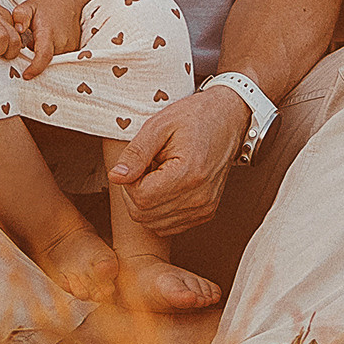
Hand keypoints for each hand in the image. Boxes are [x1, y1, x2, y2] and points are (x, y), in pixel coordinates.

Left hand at [9, 0, 87, 79]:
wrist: (67, 0)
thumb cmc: (44, 6)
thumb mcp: (28, 6)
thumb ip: (20, 16)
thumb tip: (19, 30)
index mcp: (48, 33)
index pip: (44, 56)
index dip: (35, 68)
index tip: (26, 75)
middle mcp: (62, 42)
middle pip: (47, 62)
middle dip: (36, 63)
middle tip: (29, 51)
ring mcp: (71, 47)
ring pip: (54, 62)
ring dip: (45, 59)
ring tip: (40, 45)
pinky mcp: (75, 49)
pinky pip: (61, 59)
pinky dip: (53, 57)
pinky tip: (49, 46)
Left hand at [107, 84, 248, 235]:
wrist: (228, 118)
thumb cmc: (194, 117)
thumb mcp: (159, 125)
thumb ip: (136, 153)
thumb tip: (115, 177)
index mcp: (188, 174)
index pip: (140, 198)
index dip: (129, 182)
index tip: (139, 163)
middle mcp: (199, 197)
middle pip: (143, 215)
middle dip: (134, 193)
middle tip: (146, 167)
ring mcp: (204, 208)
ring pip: (153, 224)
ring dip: (146, 203)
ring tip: (157, 175)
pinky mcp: (205, 213)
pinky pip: (168, 226)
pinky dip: (158, 211)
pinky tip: (165, 187)